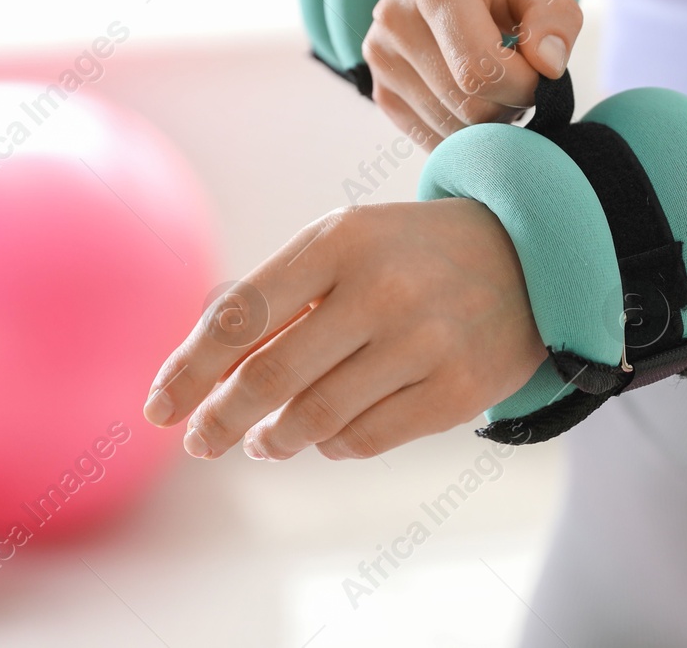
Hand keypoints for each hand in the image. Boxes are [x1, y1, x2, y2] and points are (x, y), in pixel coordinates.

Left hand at [142, 199, 546, 459]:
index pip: (241, 316)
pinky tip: (323, 437)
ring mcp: (424, 341)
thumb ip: (277, 300)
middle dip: (220, 419)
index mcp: (338, 240)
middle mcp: (380, 289)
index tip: (159, 408)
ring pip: (316, 419)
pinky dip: (330, 445)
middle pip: (271, 376)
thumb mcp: (343, 246)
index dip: (190, 369)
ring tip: (262, 441)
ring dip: (274, 439)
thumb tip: (203, 376)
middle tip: (200, 441)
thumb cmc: (406, 254)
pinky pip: (366, 439)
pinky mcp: (457, 390)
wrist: (527, 256)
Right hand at [364, 0, 582, 149]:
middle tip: (523, 74)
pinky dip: (467, 133)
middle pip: (466, 104)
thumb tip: (549, 66)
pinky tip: (477, 98)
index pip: (478, 68)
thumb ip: (556, 16)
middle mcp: (393, 20)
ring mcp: (380, 60)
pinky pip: (432, 141)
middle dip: (511, 103)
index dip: (524, 85)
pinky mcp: (381, 92)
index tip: (542, 71)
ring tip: (499, 81)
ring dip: (491, 121)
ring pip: (452, 130)